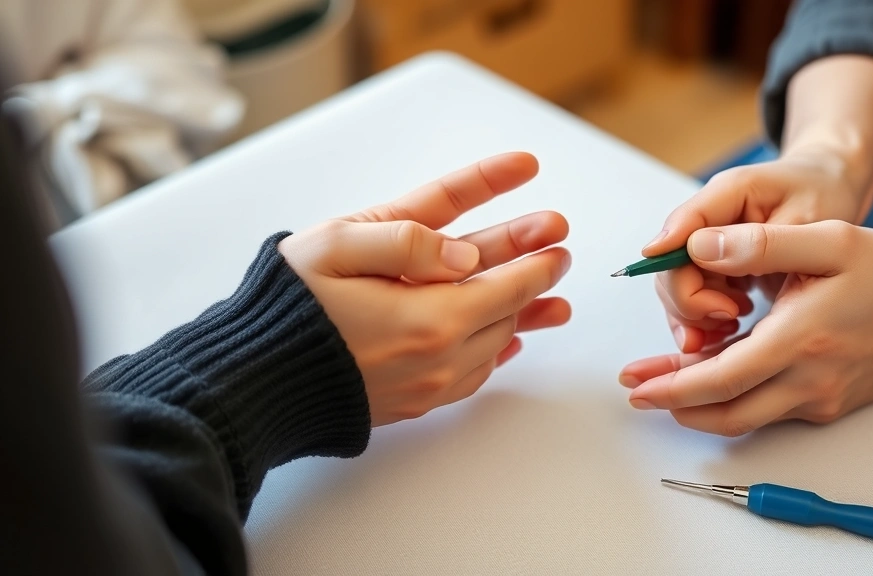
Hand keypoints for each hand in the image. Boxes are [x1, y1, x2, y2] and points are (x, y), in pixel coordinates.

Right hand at [279, 152, 570, 425]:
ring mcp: (428, 386)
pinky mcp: (413, 403)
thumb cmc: (290, 306)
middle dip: (534, 279)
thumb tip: (465, 253)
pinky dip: (492, 352)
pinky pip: (470, 376)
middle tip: (558, 253)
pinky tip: (503, 340)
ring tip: (553, 305)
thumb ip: (408, 238)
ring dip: (522, 319)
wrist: (254, 378)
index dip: (536, 259)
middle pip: (504, 313)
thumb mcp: (338, 244)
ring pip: (493, 347)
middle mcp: (439, 358)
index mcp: (429, 317)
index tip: (555, 238)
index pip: (506, 285)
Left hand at [622, 220, 872, 435]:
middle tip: (637, 391)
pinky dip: (731, 396)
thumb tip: (701, 247)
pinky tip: (710, 372)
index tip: (637, 386)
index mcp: (803, 339)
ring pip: (744, 416)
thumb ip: (761, 244)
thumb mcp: (829, 241)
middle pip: (725, 413)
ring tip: (660, 383)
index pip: (723, 379)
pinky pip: (766, 407)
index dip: (673, 387)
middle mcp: (809, 380)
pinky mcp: (825, 403)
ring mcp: (818, 398)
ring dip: (698, 405)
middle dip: (673, 405)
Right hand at [643, 149, 871, 353]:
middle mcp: (709, 217)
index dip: (670, 264)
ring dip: (699, 314)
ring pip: (678, 287)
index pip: (682, 227)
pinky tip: (730, 326)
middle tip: (732, 315)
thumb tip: (697, 252)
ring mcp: (708, 242)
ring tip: (737, 318)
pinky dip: (705, 319)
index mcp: (728, 193)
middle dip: (693, 301)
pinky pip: (693, 297)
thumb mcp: (807, 219)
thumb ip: (757, 240)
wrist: (831, 190)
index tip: (691, 307)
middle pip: (673, 265)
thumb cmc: (823, 195)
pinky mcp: (712, 263)